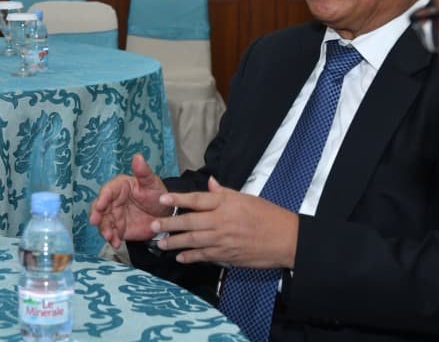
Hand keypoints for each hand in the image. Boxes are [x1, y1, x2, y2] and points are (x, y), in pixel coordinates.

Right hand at [89, 153, 170, 247]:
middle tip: (96, 222)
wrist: (165, 215)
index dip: (102, 198)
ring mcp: (115, 216)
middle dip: (97, 215)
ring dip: (104, 229)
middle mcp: (113, 201)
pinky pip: (112, 234)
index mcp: (119, 187)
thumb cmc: (157, 194)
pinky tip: (116, 243)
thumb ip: (143, 172)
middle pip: (99, 208)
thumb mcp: (152, 183)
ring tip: (110, 237)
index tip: (100, 205)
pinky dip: (112, 239)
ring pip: (103, 222)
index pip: (107, 191)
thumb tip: (137, 156)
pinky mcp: (118, 229)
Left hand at [151, 177, 298, 269]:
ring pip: (193, 241)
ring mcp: (223, 240)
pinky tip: (180, 257)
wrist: (286, 239)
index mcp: (226, 204)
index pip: (197, 200)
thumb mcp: (246, 197)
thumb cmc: (267, 215)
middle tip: (152, 226)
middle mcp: (221, 221)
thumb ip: (224, 192)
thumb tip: (210, 182)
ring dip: (174, 243)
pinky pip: (204, 256)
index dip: (178, 199)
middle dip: (168, 225)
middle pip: (189, 222)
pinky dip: (191, 256)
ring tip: (161, 243)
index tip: (162, 199)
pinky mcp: (227, 256)